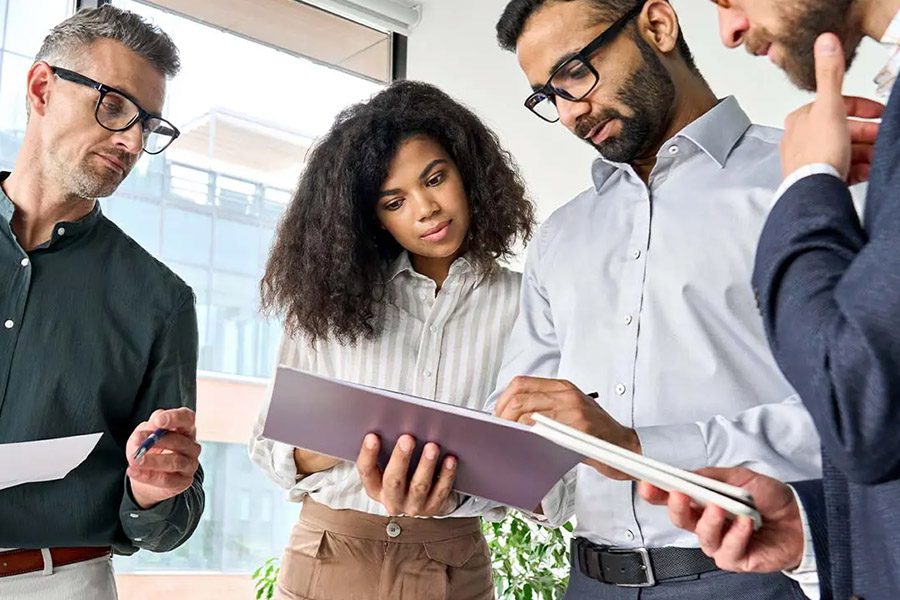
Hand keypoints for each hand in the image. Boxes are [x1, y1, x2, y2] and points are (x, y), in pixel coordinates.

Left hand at [125, 407, 200, 508]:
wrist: (147, 476)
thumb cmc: (150, 449)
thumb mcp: (144, 435)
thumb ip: (147, 429)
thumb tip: (145, 432)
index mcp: (185, 428)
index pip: (187, 418)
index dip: (175, 418)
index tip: (158, 421)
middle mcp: (191, 445)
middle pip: (179, 441)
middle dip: (157, 441)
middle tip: (138, 441)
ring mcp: (190, 464)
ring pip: (175, 461)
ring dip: (152, 460)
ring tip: (134, 459)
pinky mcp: (184, 481)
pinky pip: (167, 479)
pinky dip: (147, 476)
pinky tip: (133, 471)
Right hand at [356, 433, 457, 516]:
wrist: (425, 499)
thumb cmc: (404, 472)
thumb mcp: (390, 463)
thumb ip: (388, 448)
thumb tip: (393, 422)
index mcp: (375, 487)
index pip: (367, 471)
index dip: (368, 454)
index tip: (372, 436)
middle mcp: (392, 500)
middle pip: (393, 480)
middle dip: (400, 458)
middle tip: (407, 438)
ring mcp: (413, 506)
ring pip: (419, 486)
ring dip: (425, 465)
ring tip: (432, 446)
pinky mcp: (434, 507)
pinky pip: (441, 491)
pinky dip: (446, 474)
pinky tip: (450, 459)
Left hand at [493, 376, 640, 479]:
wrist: (625, 446)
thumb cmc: (596, 432)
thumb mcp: (571, 410)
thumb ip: (546, 407)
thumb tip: (512, 416)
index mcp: (562, 387)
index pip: (521, 383)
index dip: (503, 399)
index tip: (498, 415)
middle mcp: (567, 394)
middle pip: (520, 397)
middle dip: (503, 416)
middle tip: (499, 431)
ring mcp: (573, 409)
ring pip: (528, 414)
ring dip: (513, 428)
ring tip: (509, 440)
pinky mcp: (579, 427)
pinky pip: (545, 431)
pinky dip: (529, 438)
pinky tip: (526, 446)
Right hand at [638, 467, 803, 572]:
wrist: (800, 518)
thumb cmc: (770, 499)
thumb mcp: (739, 477)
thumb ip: (711, 476)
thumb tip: (687, 474)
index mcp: (703, 502)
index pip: (673, 498)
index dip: (657, 492)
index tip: (647, 484)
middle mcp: (707, 523)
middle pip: (680, 519)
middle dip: (676, 506)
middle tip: (679, 494)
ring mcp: (720, 542)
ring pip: (702, 536)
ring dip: (710, 521)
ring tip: (723, 508)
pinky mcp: (736, 559)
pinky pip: (727, 550)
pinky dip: (736, 535)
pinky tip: (746, 524)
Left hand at [781, 33, 882, 183]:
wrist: (812, 189)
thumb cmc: (818, 151)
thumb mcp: (829, 106)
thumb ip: (830, 75)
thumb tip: (825, 42)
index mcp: (802, 119)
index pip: (837, 106)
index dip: (862, 108)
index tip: (879, 113)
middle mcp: (801, 139)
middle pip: (843, 130)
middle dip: (866, 133)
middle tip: (881, 138)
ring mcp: (807, 160)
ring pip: (844, 150)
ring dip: (865, 152)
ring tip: (876, 157)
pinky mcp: (815, 179)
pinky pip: (841, 170)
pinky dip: (857, 169)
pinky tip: (866, 171)